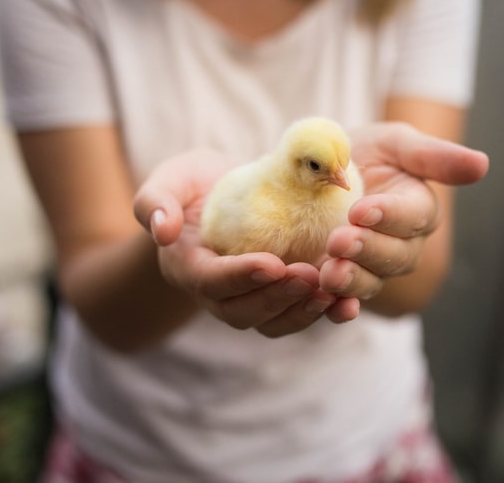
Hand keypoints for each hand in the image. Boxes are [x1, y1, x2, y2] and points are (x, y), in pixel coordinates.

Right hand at [133, 150, 340, 337]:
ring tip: (333, 292)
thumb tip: (162, 231)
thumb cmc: (194, 186)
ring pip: (273, 323)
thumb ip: (156, 201)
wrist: (222, 197)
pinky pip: (297, 314)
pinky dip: (323, 313)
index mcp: (189, 267)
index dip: (239, 277)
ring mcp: (249, 300)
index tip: (272, 263)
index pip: (210, 281)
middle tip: (309, 276)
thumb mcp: (171, 180)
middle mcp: (218, 294)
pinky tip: (348, 303)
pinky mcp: (278, 297)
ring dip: (303, 312)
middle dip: (277, 298)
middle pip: (243, 312)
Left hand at [319, 122, 488, 310]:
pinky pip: (345, 302)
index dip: (389, 216)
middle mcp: (402, 245)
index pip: (413, 216)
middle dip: (367, 250)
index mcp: (419, 209)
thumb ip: (432, 156)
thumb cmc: (364, 154)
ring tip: (328, 273)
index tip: (361, 211)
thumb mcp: (393, 144)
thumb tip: (482, 165)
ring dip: (352, 281)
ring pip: (371, 282)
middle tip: (339, 241)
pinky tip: (325, 301)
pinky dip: (336, 306)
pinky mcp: (344, 284)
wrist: (319, 172)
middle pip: (395, 256)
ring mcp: (373, 268)